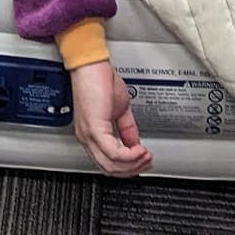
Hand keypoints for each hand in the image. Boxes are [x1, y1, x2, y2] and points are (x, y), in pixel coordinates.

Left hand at [69, 60, 151, 176]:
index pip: (108, 163)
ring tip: (146, 156)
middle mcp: (87, 137)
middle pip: (109, 168)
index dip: (128, 167)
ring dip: (133, 164)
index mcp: (92, 134)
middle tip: (147, 162)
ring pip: (111, 164)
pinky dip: (130, 155)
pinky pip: (113, 152)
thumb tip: (135, 144)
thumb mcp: (119, 109)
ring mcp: (89, 134)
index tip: (143, 162)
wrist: (91, 64)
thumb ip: (127, 129)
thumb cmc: (99, 79)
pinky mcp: (94, 128)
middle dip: (133, 169)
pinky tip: (140, 150)